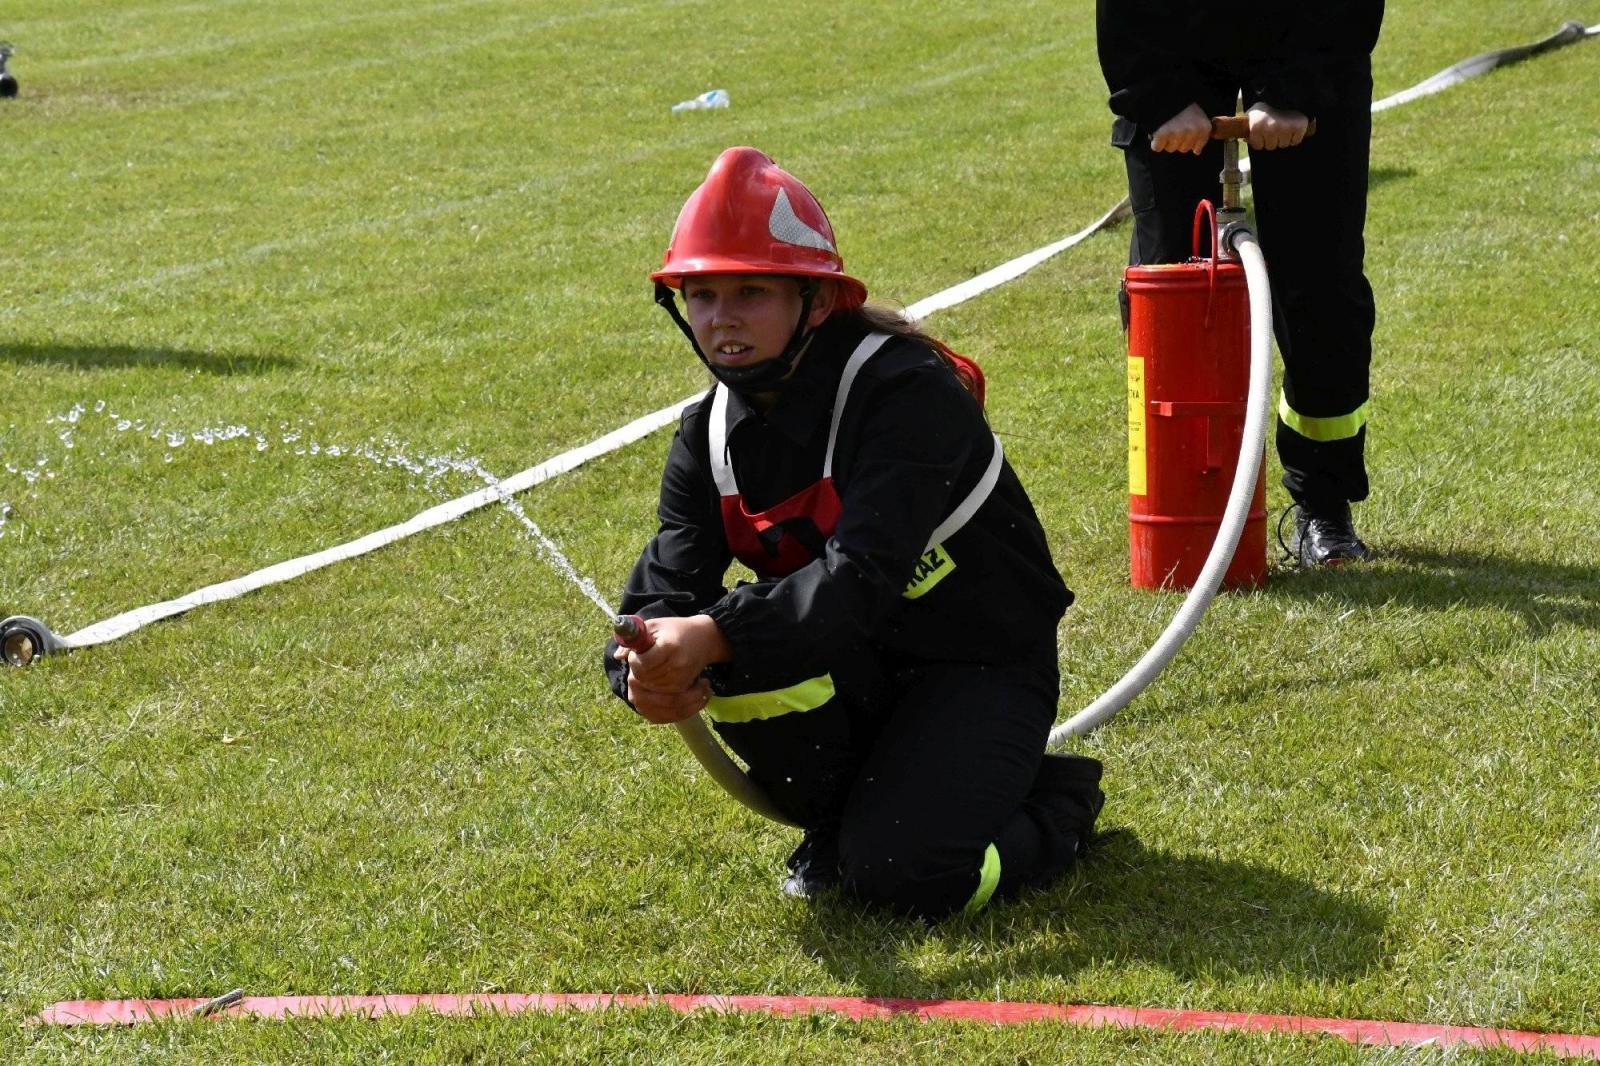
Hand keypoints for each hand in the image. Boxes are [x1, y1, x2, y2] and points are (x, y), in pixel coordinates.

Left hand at [612, 615, 731, 723]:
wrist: (704, 639)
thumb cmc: (675, 630)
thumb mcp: (654, 626)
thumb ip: (634, 639)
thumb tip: (618, 657)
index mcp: (669, 646)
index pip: (641, 664)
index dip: (634, 660)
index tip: (638, 653)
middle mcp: (677, 665)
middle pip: (644, 679)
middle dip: (638, 672)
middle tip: (645, 661)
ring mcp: (681, 679)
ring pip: (650, 690)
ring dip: (646, 681)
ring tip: (655, 667)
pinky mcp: (683, 688)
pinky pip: (660, 696)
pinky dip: (655, 690)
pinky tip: (660, 677)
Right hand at [1150, 103, 1210, 153]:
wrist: (1167, 93)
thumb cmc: (1183, 106)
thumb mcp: (1198, 115)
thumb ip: (1200, 133)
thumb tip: (1197, 152)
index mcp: (1203, 128)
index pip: (1197, 147)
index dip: (1190, 140)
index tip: (1185, 129)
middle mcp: (1192, 132)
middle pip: (1183, 149)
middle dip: (1178, 140)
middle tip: (1175, 126)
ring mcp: (1177, 134)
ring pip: (1170, 149)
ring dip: (1167, 141)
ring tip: (1167, 126)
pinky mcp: (1162, 135)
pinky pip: (1157, 147)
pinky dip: (1156, 142)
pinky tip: (1158, 132)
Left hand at [1246, 104, 1309, 149]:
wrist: (1285, 96)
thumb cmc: (1266, 108)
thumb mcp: (1252, 115)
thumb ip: (1248, 128)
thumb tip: (1246, 139)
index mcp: (1257, 126)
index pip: (1258, 146)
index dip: (1260, 140)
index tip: (1262, 132)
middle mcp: (1271, 128)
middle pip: (1271, 147)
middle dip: (1272, 140)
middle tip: (1274, 128)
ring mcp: (1286, 128)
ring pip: (1283, 145)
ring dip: (1283, 139)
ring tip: (1282, 127)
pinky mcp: (1299, 127)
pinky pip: (1295, 142)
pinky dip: (1294, 137)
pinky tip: (1291, 128)